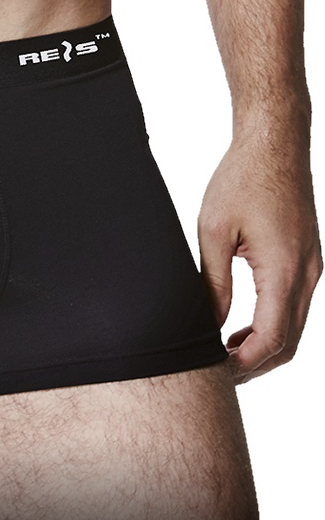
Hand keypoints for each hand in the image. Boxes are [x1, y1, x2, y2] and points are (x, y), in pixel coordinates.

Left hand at [198, 136, 321, 382]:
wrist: (275, 146)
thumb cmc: (241, 181)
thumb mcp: (213, 233)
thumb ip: (212, 283)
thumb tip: (210, 325)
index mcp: (284, 272)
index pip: (270, 341)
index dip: (242, 366)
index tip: (213, 374)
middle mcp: (307, 276)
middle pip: (287, 345)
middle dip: (252, 367)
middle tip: (215, 375)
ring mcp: (312, 270)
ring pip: (294, 330)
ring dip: (261, 350)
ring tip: (223, 356)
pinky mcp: (308, 262)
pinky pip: (293, 309)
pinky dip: (270, 329)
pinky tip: (238, 330)